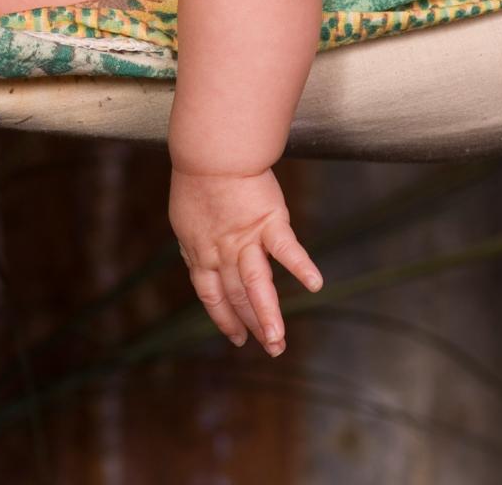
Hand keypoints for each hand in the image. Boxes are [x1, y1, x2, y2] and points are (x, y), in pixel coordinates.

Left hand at [169, 166, 322, 356]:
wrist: (210, 153)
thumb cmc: (197, 175)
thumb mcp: (186, 214)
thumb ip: (196, 237)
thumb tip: (198, 250)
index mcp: (200, 251)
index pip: (211, 294)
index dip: (224, 318)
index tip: (236, 337)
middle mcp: (221, 253)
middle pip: (236, 296)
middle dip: (251, 325)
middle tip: (270, 348)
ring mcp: (245, 240)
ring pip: (256, 285)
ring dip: (267, 316)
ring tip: (278, 341)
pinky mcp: (268, 222)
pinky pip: (287, 250)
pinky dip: (301, 267)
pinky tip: (315, 284)